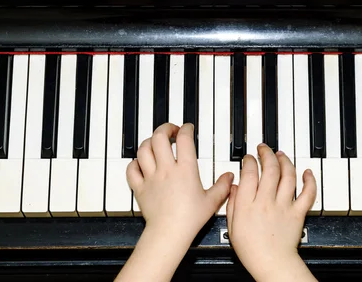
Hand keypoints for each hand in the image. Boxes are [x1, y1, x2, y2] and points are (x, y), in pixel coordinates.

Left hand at [127, 122, 233, 245]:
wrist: (169, 233)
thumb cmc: (189, 219)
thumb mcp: (212, 201)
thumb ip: (222, 186)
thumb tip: (230, 177)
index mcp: (185, 170)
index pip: (184, 139)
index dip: (186, 128)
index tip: (187, 128)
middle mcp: (166, 169)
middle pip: (159, 137)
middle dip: (165, 129)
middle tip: (171, 131)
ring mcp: (151, 177)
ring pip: (143, 150)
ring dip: (149, 142)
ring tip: (156, 143)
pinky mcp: (140, 187)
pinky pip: (132, 169)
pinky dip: (135, 163)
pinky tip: (140, 163)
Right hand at [226, 144, 317, 281]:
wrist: (271, 263)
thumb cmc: (251, 249)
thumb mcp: (232, 225)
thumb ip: (232, 203)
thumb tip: (234, 186)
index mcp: (248, 204)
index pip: (249, 173)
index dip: (249, 161)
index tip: (249, 158)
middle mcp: (266, 201)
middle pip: (269, 169)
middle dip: (266, 153)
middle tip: (264, 149)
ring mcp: (284, 206)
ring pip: (288, 176)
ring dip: (285, 161)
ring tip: (281, 154)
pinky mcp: (298, 213)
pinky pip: (307, 193)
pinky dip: (309, 180)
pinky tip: (306, 172)